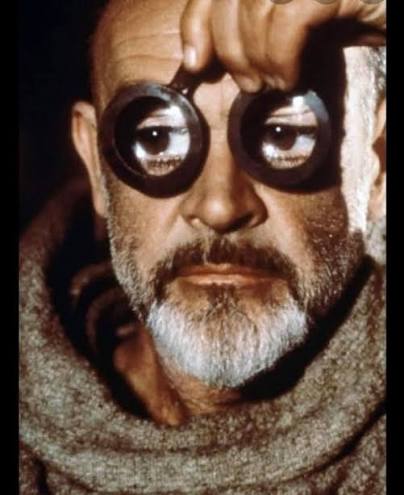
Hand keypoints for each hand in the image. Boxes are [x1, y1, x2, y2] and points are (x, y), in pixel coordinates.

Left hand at [180, 0, 385, 91]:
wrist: (395, 10)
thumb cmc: (358, 12)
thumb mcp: (298, 17)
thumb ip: (258, 22)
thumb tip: (206, 52)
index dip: (197, 19)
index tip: (194, 61)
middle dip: (228, 48)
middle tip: (248, 84)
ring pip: (255, 4)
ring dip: (257, 57)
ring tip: (273, 83)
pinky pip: (291, 18)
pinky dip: (282, 56)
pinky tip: (292, 77)